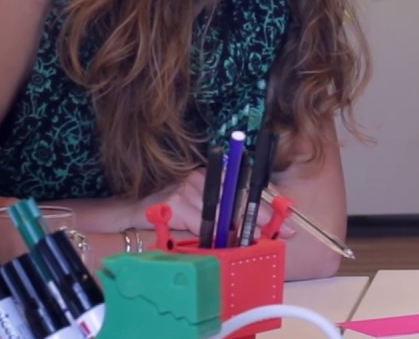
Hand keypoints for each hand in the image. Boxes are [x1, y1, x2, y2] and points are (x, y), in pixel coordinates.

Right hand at [136, 171, 292, 238]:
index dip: (265, 203)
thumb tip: (253, 226)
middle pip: (237, 199)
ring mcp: (187, 188)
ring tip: (253, 241)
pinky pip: (199, 222)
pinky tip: (221, 243)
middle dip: (258, 217)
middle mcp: (200, 177)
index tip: (287, 214)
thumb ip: (222, 210)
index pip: (244, 188)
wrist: (131, 210)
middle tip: (277, 231)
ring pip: (221, 213)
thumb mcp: (198, 205)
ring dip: (237, 230)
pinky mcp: (174, 202)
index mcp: (210, 175)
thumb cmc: (169, 209)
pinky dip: (212, 234)